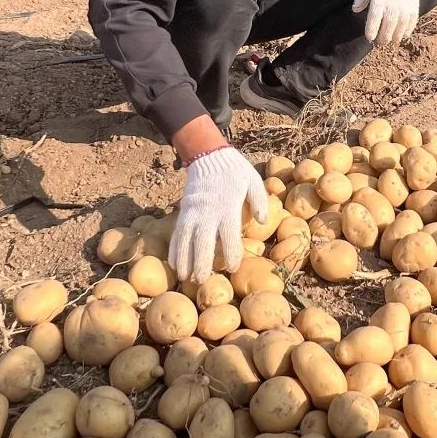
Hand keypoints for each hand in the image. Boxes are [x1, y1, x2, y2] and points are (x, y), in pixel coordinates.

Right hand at [169, 147, 268, 282]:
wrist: (210, 156)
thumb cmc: (235, 171)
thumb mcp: (253, 180)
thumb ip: (259, 199)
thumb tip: (263, 221)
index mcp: (227, 205)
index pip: (228, 233)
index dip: (230, 252)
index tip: (232, 267)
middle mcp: (207, 211)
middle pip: (202, 240)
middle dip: (201, 262)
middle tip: (201, 281)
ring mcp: (192, 211)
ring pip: (185, 238)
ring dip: (184, 259)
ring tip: (185, 278)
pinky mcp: (183, 210)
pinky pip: (176, 232)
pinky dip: (173, 248)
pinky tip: (173, 263)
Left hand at [353, 0, 421, 44]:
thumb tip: (355, 9)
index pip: (374, 20)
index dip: (371, 31)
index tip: (369, 38)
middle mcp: (393, 3)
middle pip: (388, 26)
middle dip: (384, 37)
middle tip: (380, 42)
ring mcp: (405, 3)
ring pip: (401, 26)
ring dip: (396, 36)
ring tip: (392, 41)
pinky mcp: (414, 2)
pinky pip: (412, 20)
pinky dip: (408, 29)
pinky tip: (404, 34)